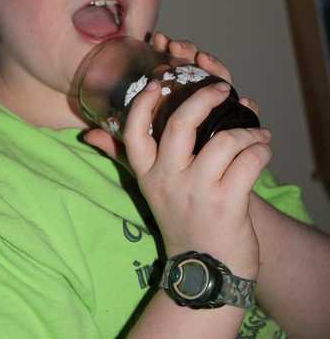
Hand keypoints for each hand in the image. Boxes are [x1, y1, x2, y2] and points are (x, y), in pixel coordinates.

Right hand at [85, 32, 271, 277]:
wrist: (207, 272)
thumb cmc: (182, 219)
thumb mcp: (151, 189)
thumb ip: (125, 157)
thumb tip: (90, 134)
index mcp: (148, 173)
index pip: (135, 132)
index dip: (143, 103)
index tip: (157, 82)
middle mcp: (168, 180)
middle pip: (181, 124)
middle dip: (205, 98)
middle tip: (222, 88)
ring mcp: (198, 192)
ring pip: (224, 141)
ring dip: (248, 132)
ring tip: (257, 134)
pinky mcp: (226, 204)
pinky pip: (248, 162)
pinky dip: (261, 151)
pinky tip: (263, 151)